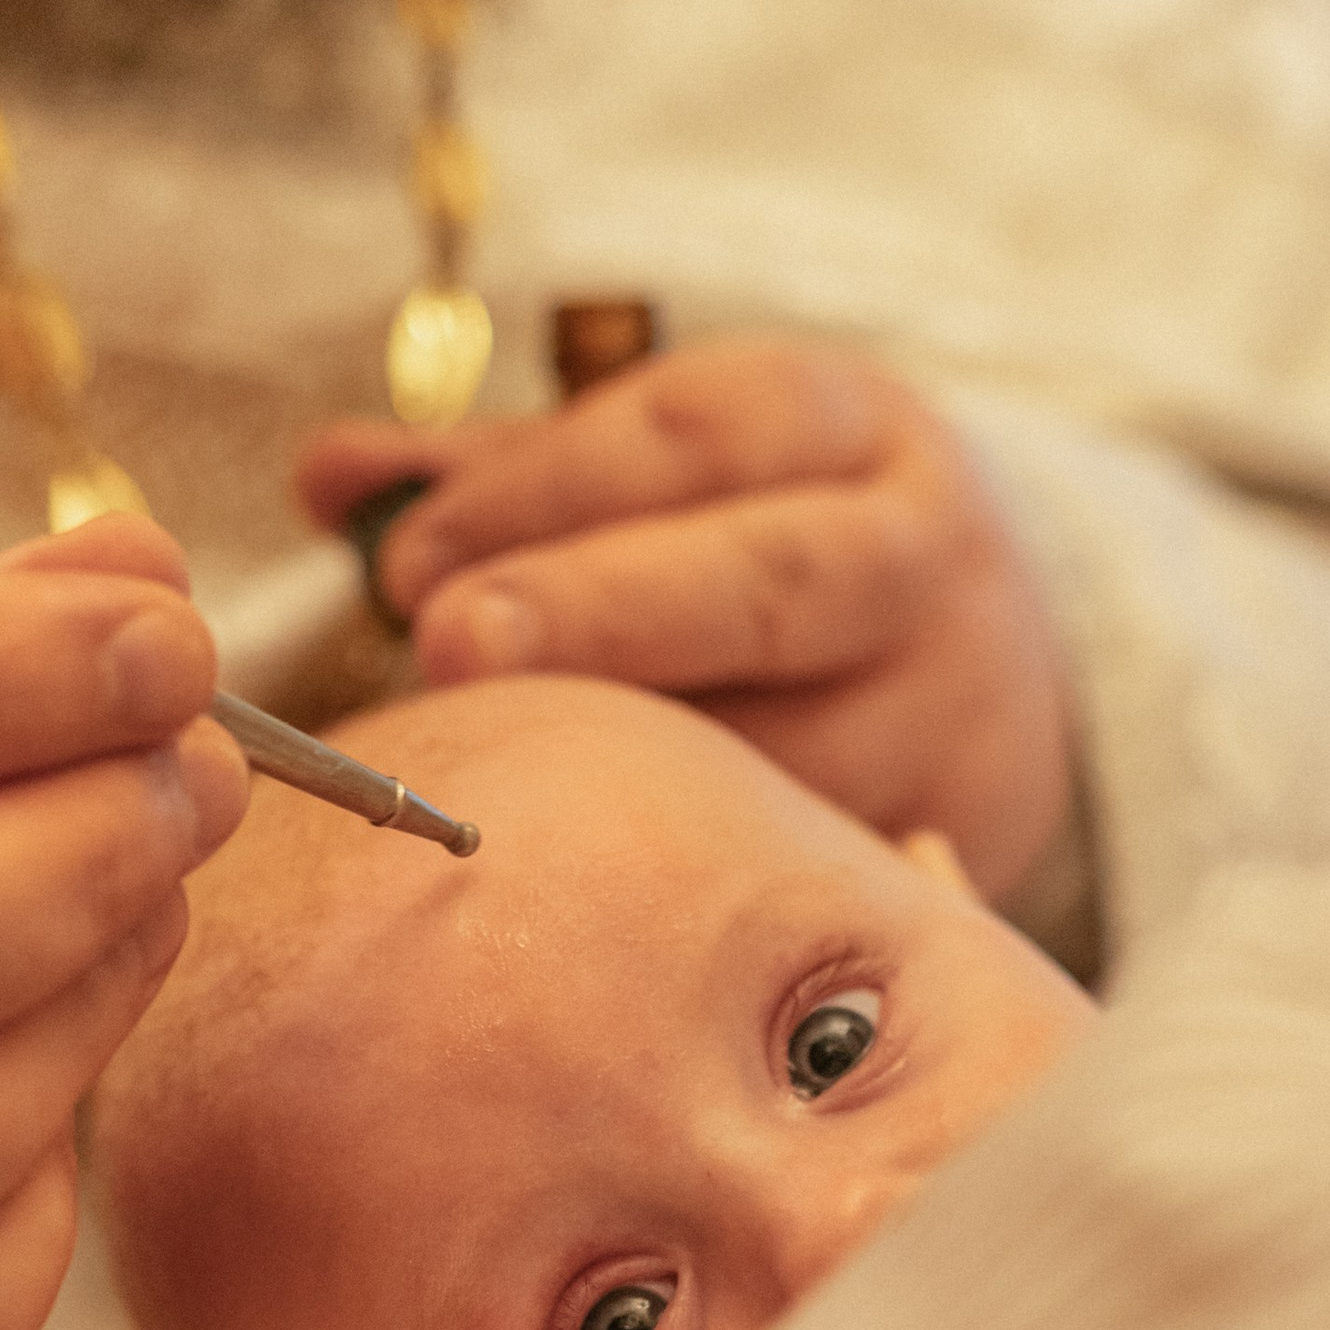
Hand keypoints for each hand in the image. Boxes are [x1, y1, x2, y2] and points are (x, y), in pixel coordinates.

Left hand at [299, 342, 1073, 900]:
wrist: (999, 654)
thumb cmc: (767, 542)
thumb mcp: (663, 470)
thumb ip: (496, 474)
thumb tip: (330, 477)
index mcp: (842, 424)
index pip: (693, 434)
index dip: (545, 489)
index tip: (409, 560)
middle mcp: (918, 551)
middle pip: (769, 580)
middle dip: (601, 609)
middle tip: (448, 643)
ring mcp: (953, 698)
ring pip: (801, 747)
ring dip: (638, 774)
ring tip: (493, 792)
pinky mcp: (955, 828)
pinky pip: (822, 865)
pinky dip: (707, 886)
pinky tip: (593, 905)